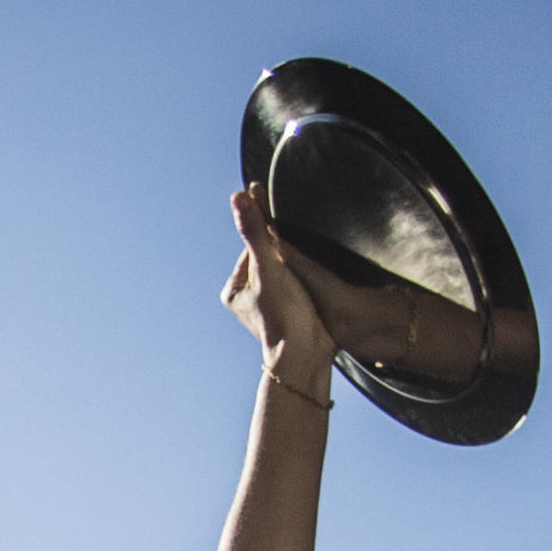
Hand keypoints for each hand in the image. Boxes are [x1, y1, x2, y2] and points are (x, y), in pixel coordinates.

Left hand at [223, 185, 336, 388]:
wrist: (306, 353)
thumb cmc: (284, 314)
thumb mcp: (268, 267)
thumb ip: (254, 232)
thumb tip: (238, 197)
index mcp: (234, 289)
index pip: (254, 246)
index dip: (270, 233)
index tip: (283, 221)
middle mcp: (248, 297)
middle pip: (269, 257)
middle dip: (284, 248)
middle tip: (299, 249)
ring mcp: (269, 304)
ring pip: (283, 268)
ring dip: (297, 260)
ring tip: (309, 262)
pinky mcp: (290, 309)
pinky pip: (296, 281)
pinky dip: (305, 273)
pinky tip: (317, 271)